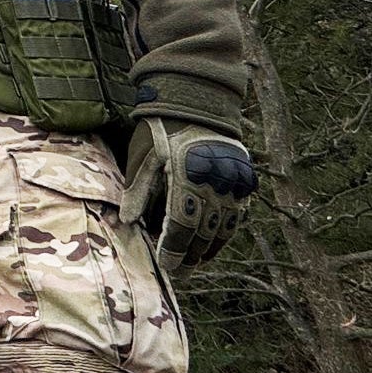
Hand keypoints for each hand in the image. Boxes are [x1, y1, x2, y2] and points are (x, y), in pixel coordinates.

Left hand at [121, 118, 256, 269]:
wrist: (196, 101)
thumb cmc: (161, 129)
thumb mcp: (143, 156)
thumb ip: (138, 190)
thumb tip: (128, 222)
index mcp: (186, 175)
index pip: (181, 223)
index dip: (173, 248)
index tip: (167, 266)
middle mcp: (214, 180)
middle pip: (204, 229)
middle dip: (190, 254)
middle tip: (180, 272)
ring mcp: (233, 179)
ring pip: (224, 225)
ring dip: (210, 247)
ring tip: (196, 262)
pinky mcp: (243, 177)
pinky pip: (238, 212)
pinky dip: (226, 231)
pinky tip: (214, 242)